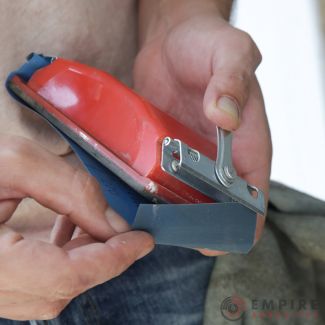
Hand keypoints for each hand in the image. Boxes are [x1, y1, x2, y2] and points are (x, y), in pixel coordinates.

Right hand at [0, 135, 153, 319]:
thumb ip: (70, 189)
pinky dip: (65, 258)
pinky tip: (71, 229)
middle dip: (103, 257)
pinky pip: (37, 281)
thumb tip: (114, 222)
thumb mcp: (15, 162)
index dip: (111, 259)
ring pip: (52, 288)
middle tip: (126, 232)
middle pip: (61, 286)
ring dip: (85, 257)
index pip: (63, 276)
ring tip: (97, 225)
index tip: (142, 241)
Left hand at [134, 13, 271, 254]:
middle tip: (174, 234)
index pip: (252, 192)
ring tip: (151, 222)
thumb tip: (224, 116)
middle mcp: (220, 155)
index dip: (241, 222)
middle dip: (199, 223)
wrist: (173, 38)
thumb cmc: (208, 43)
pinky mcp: (166, 147)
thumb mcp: (231, 53)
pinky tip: (136, 196)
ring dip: (173, 210)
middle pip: (216, 203)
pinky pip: (161, 175)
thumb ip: (232, 82)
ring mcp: (191, 153)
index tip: (217, 241)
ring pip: (187, 195)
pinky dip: (153, 188)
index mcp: (246, 141)